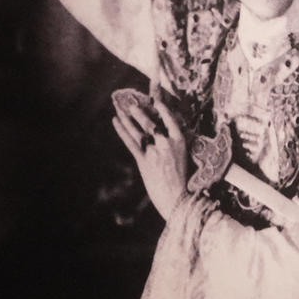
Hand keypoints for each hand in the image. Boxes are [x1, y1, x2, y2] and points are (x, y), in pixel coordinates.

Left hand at [112, 92, 190, 219]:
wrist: (176, 198)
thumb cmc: (183, 180)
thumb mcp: (183, 157)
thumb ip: (173, 145)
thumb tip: (162, 133)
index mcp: (180, 141)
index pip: (170, 120)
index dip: (162, 109)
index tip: (155, 101)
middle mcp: (166, 143)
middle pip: (151, 123)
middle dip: (140, 112)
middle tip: (131, 103)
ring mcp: (153, 152)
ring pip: (138, 131)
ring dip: (128, 119)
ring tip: (121, 109)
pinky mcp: (143, 161)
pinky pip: (130, 142)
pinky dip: (121, 131)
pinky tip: (115, 121)